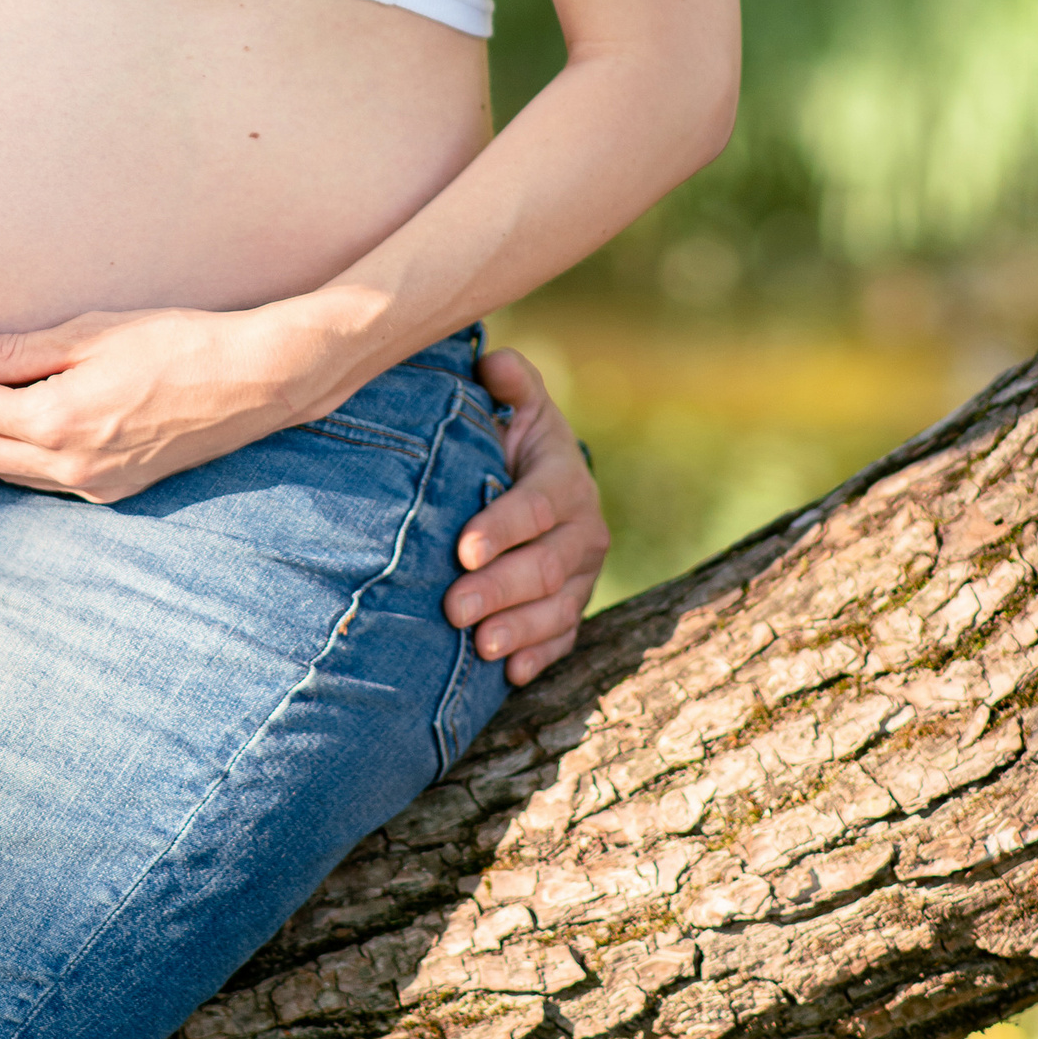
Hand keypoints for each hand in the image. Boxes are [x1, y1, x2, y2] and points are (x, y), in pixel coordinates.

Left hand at [0, 299, 355, 505]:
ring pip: (6, 473)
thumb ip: (14, 352)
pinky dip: (4, 466)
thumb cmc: (175, 342)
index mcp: (59, 421)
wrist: (253, 382)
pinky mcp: (116, 490)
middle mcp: (71, 465)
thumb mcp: (89, 333)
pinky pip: (41, 481)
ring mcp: (94, 485)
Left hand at [446, 347, 607, 682]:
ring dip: (519, 630)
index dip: (503, 528)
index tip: (463, 548)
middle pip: (546, 566)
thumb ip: (508, 383)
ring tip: (480, 647)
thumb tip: (494, 364)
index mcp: (565, 478)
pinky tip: (512, 674)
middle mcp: (584, 529)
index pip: (538, 506)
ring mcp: (583, 573)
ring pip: (558, 608)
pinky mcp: (574, 605)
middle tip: (453, 608)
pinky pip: (564, 638)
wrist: (538, 476)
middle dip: (500, 589)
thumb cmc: (510, 432)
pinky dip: (539, 657)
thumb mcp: (514, 403)